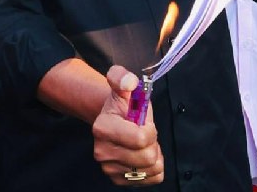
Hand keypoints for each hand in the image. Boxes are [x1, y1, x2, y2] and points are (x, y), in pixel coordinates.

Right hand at [91, 66, 163, 185]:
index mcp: (103, 128)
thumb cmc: (123, 104)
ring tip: (144, 142)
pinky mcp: (119, 180)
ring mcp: (110, 168)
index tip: (144, 121)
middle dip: (153, 142)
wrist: (114, 120)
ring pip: (152, 169)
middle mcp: (102, 152)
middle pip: (148, 157)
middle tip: (145, 132)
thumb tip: (129, 82)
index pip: (141, 139)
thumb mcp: (123, 85)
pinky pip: (152, 178)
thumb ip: (123, 77)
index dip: (151, 129)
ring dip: (154, 153)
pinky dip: (154, 167)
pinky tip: (143, 153)